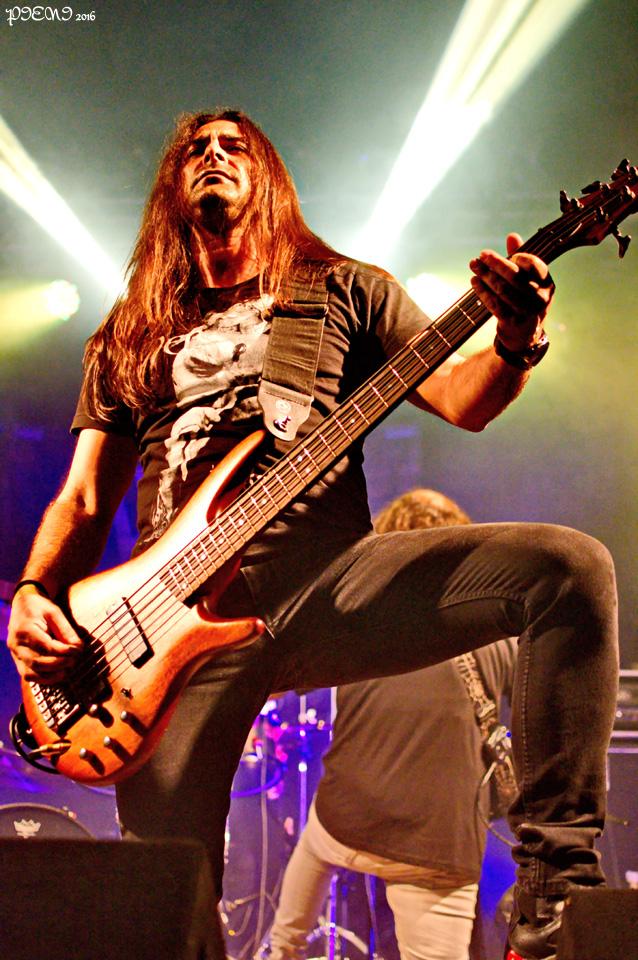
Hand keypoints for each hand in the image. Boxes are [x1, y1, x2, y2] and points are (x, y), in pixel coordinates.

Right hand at [8, 590, 82, 684]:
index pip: (46, 647)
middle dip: (60, 664)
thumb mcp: (54, 612)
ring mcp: (15, 654)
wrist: (22, 604)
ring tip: (68, 669)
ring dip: (52, 675)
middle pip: (37, 663)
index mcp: (24, 630)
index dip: (64, 652)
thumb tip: (78, 647)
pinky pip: (29, 675)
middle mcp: (16, 644)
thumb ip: (66, 630)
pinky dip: (45, 678)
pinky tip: (59, 673)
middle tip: (75, 660)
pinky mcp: (18, 660)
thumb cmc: (39, 606)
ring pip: (31, 674)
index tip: (78, 650)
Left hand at [469, 233, 554, 351]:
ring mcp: (527, 311)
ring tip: (474, 266)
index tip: (502, 254)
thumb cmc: (524, 298)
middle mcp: (540, 297)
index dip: (517, 256)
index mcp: (547, 283)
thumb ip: (520, 257)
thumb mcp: (527, 278)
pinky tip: (474, 282)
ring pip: (503, 290)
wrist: (524, 332)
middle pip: (515, 276)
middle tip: (481, 256)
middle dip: (495, 264)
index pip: (534, 264)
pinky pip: (494, 304)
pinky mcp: (513, 321)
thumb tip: (512, 236)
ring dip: (486, 276)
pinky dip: (482, 291)